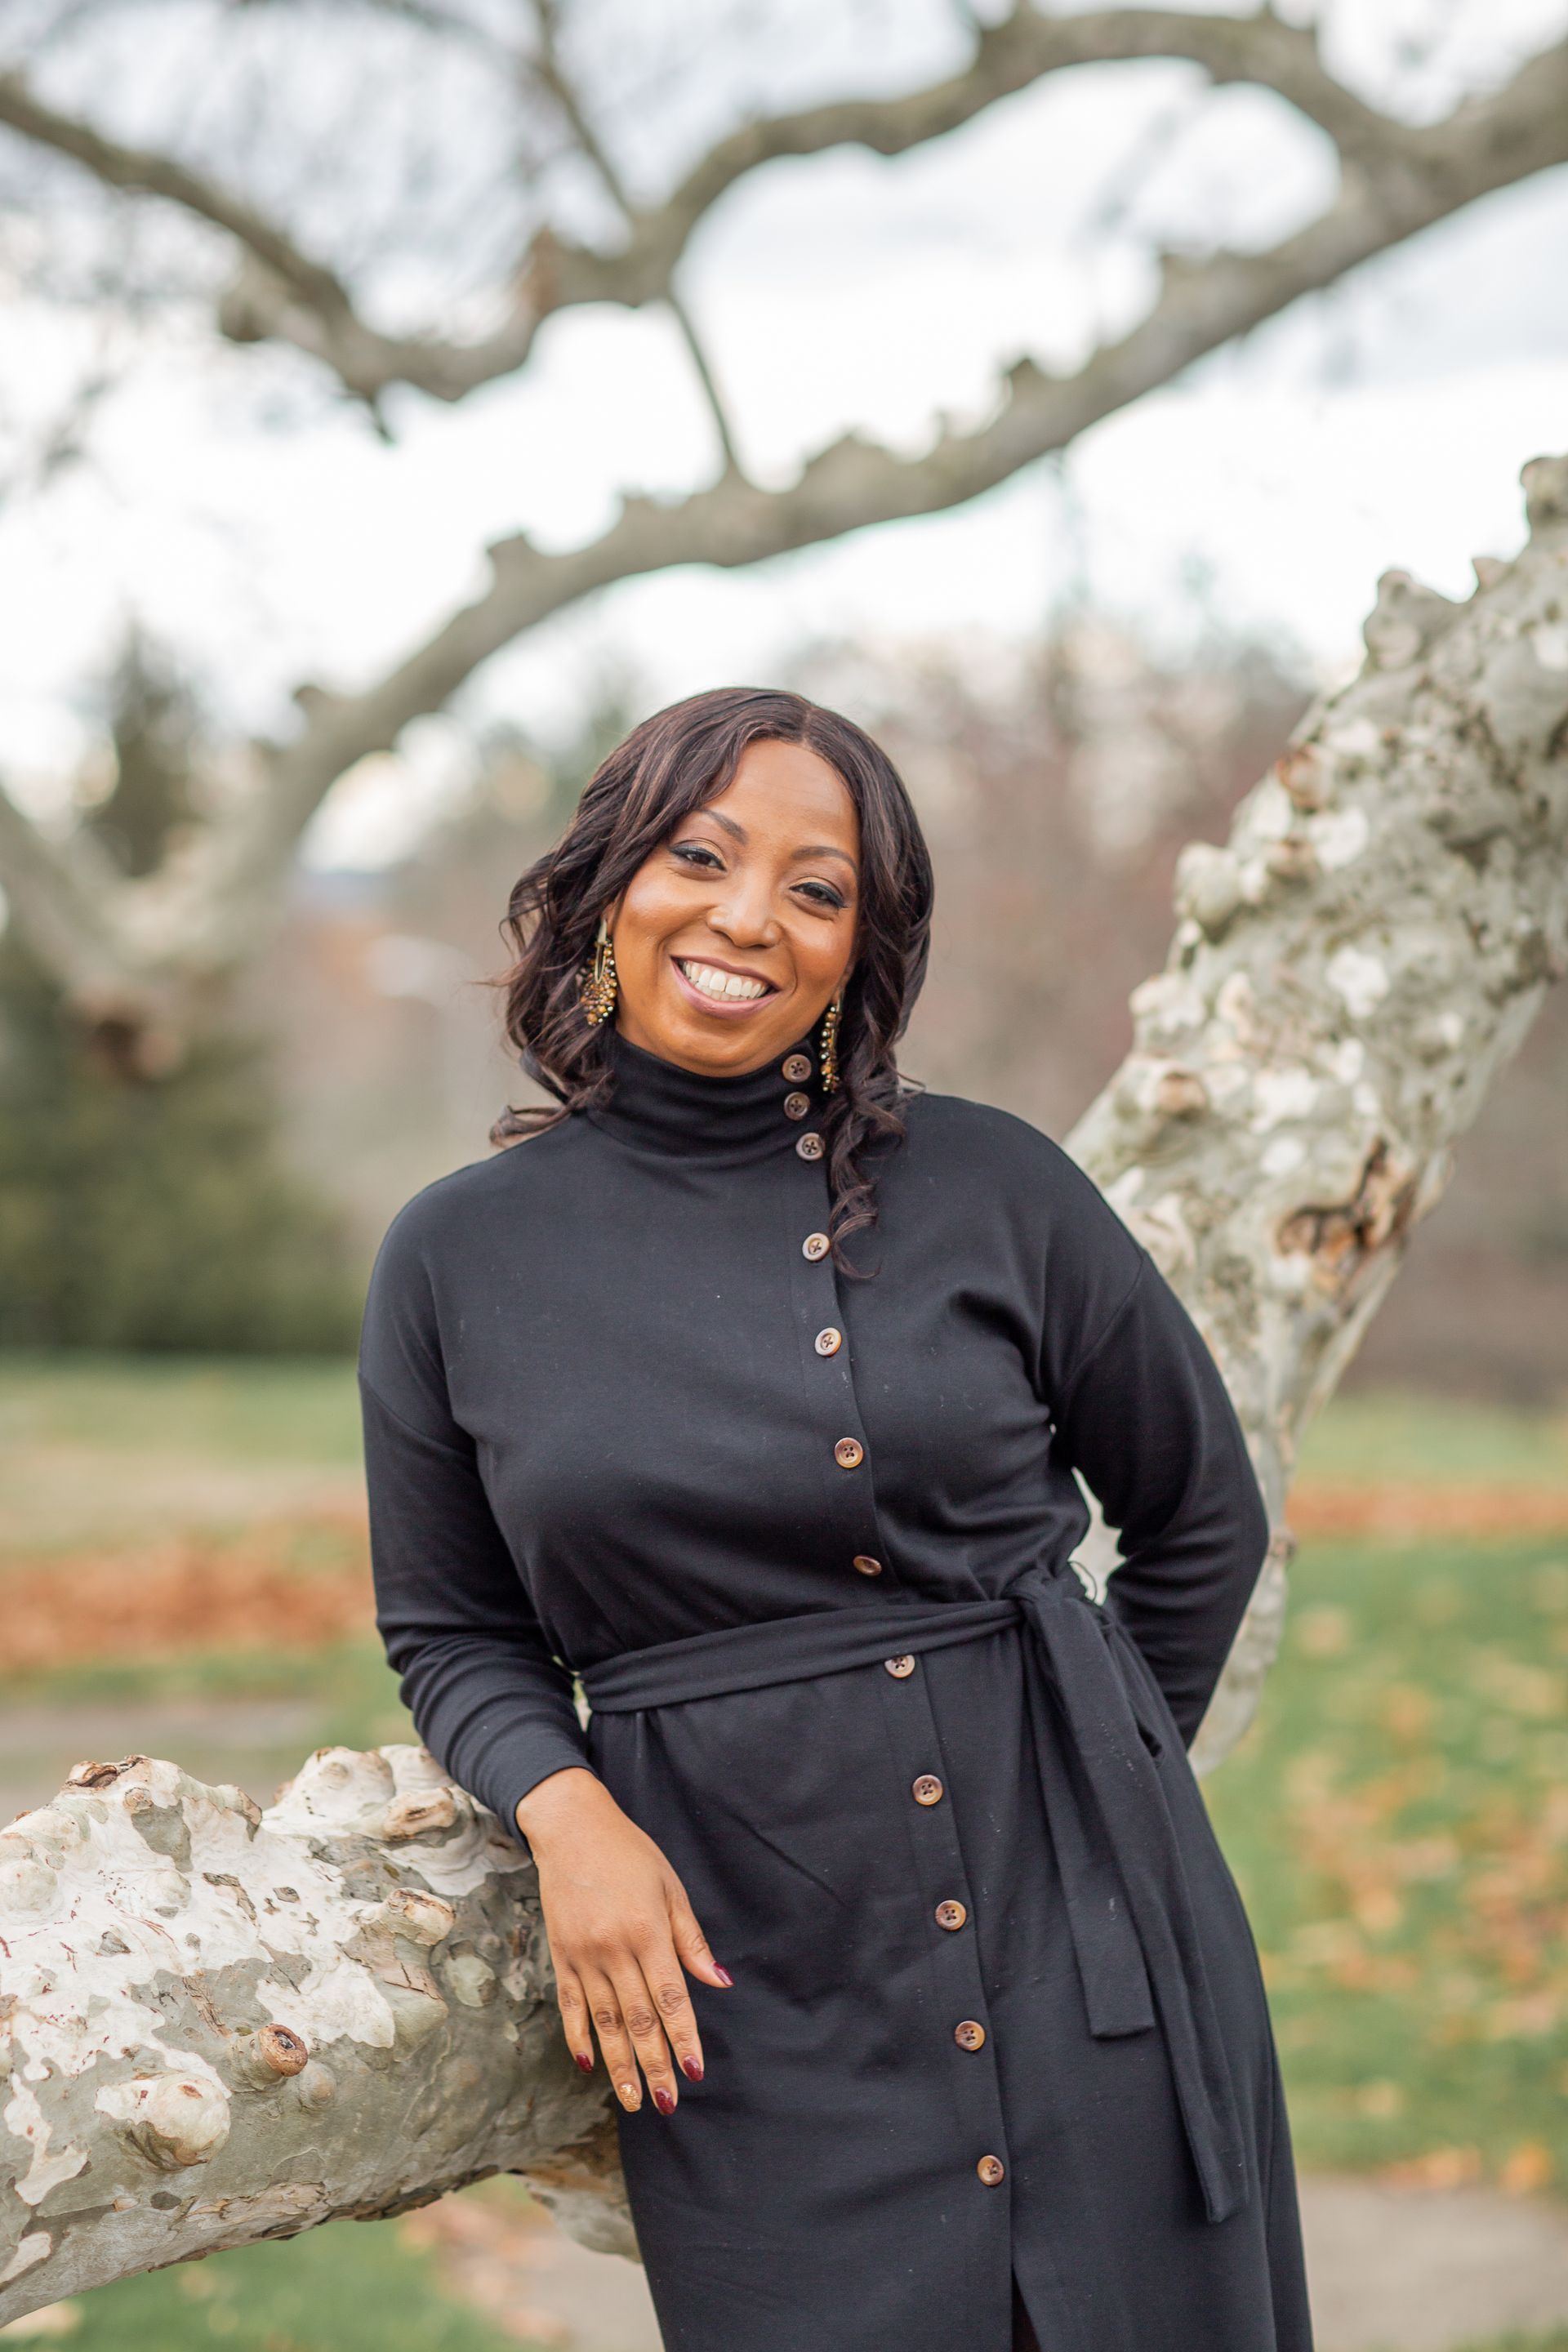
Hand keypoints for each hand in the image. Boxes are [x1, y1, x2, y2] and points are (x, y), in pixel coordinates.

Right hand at [516, 1768, 732, 2115]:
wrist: (571, 1828)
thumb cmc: (629, 1854)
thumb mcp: (670, 1887)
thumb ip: (692, 1940)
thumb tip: (720, 1983)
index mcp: (648, 1932)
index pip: (671, 1998)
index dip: (683, 2038)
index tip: (693, 2072)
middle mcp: (615, 1950)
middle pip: (639, 2020)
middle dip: (655, 2065)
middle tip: (667, 2103)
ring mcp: (584, 1956)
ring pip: (605, 2022)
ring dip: (619, 2065)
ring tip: (632, 2100)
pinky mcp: (561, 1956)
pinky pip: (571, 2005)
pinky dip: (578, 2037)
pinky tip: (588, 2065)